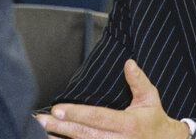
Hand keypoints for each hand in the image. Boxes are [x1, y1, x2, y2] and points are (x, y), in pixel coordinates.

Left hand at [36, 60, 189, 138]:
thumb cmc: (154, 121)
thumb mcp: (150, 99)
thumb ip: (138, 82)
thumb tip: (129, 63)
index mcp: (128, 125)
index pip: (97, 118)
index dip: (76, 114)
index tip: (57, 109)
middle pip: (85, 135)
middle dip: (61, 128)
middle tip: (41, 121)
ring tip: (42, 134)